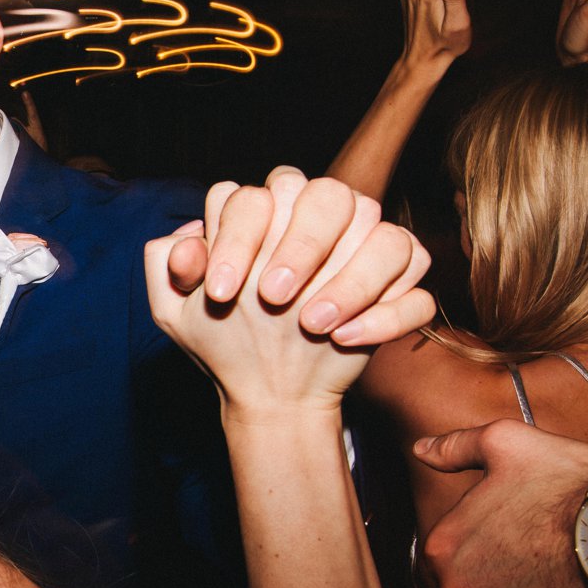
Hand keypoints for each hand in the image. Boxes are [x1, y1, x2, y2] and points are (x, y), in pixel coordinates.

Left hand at [149, 168, 435, 413]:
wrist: (268, 392)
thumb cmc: (222, 339)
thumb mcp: (176, 312)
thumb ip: (169, 268)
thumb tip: (187, 242)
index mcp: (266, 213)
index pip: (257, 195)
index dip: (237, 239)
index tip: (220, 293)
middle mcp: (322, 219)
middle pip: (331, 194)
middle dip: (301, 245)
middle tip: (272, 298)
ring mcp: (368, 249)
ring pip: (385, 233)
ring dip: (351, 280)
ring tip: (311, 325)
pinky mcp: (403, 286)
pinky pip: (418, 283)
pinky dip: (389, 311)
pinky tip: (345, 339)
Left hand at [413, 419, 587, 587]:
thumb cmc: (569, 489)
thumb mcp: (508, 445)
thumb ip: (458, 448)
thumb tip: (423, 450)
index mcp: (442, 546)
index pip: (453, 545)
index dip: (487, 532)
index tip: (517, 524)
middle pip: (470, 581)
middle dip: (497, 567)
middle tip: (537, 548)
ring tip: (554, 573)